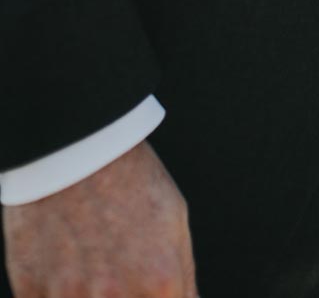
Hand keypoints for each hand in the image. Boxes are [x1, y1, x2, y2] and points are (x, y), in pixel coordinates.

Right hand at [3, 139, 196, 297]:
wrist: (74, 143)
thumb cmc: (129, 178)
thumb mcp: (174, 222)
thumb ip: (182, 279)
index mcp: (159, 281)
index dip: (158, 297)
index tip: (148, 287)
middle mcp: (115, 297)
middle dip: (123, 296)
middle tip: (115, 267)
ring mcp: (68, 297)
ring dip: (87, 294)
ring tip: (90, 260)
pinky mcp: (29, 291)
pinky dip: (56, 292)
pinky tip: (64, 263)